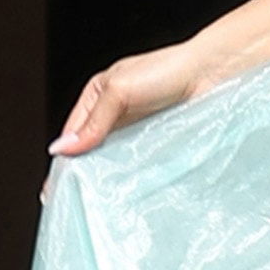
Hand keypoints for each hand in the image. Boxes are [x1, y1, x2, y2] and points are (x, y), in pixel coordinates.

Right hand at [43, 43, 204, 195]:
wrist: (213, 74)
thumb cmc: (167, 70)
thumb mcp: (119, 91)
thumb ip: (92, 122)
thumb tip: (62, 148)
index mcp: (98, 96)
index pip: (72, 132)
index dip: (64, 156)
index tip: (57, 185)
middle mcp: (116, 115)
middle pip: (91, 148)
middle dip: (83, 170)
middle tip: (76, 198)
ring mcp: (138, 130)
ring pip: (115, 159)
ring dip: (109, 176)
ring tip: (100, 198)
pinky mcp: (159, 144)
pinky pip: (140, 164)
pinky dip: (132, 176)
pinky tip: (128, 190)